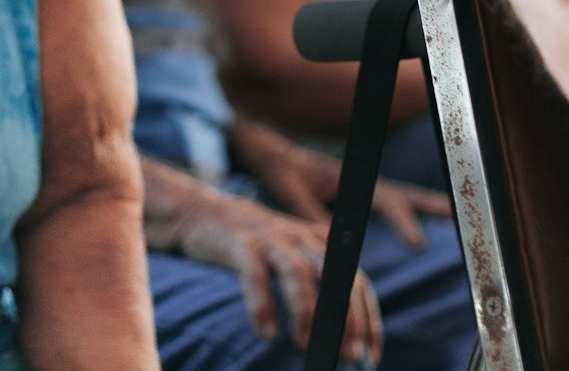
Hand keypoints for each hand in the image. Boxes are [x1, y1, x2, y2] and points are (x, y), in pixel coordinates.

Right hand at [170, 188, 382, 362]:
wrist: (200, 212)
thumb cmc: (253, 248)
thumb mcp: (291, 259)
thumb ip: (315, 288)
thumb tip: (338, 342)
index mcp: (320, 242)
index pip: (357, 281)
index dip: (367, 320)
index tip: (368, 355)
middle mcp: (301, 236)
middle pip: (336, 276)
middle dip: (346, 319)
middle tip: (345, 356)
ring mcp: (270, 237)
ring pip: (298, 273)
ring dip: (306, 313)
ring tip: (303, 347)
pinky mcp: (240, 242)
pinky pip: (254, 275)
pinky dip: (262, 305)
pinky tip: (265, 333)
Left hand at [231, 117, 452, 246]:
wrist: (272, 155)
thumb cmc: (280, 171)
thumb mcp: (290, 191)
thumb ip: (310, 214)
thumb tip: (330, 240)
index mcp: (350, 178)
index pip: (385, 201)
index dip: (403, 222)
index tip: (417, 243)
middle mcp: (362, 181)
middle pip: (406, 194)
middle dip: (433, 207)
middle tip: (459, 219)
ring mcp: (364, 187)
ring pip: (404, 196)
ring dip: (430, 206)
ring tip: (456, 216)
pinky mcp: (360, 195)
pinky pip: (393, 203)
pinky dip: (412, 210)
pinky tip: (425, 226)